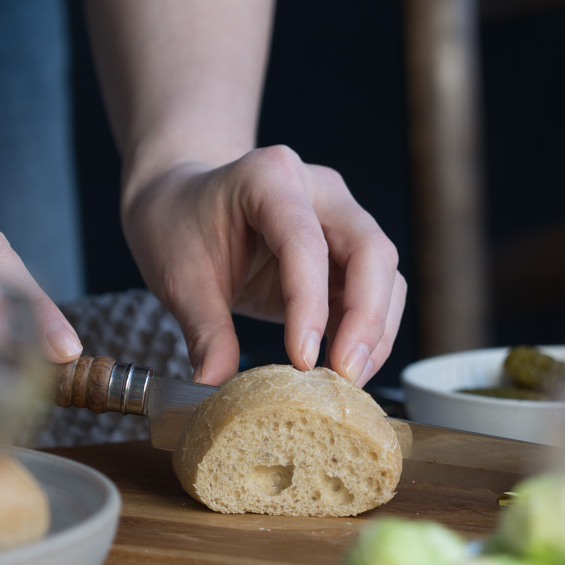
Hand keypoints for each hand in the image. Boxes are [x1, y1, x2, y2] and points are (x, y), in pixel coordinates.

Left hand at [121, 144, 405, 385]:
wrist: (181, 205)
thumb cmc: (179, 229)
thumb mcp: (180, 279)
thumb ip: (204, 332)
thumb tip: (214, 386)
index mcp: (269, 177)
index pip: (305, 242)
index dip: (310, 303)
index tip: (303, 360)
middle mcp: (318, 189)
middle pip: (370, 249)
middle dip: (366, 318)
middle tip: (345, 376)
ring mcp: (340, 217)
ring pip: (384, 273)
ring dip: (374, 332)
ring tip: (346, 381)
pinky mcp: (347, 251)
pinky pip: (376, 292)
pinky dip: (368, 333)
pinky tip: (343, 368)